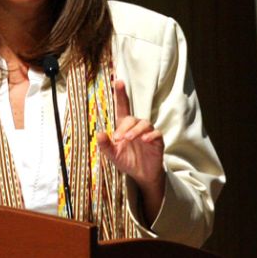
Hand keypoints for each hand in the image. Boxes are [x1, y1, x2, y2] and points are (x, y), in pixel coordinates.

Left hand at [96, 80, 165, 224]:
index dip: (121, 95)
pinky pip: (156, 133)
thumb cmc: (127, 161)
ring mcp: (148, 133)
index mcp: (124, 127)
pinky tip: (144, 141)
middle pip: (132, 118)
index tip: (118, 81)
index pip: (122, 108)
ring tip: (129, 139)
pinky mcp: (158, 141)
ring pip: (144, 124)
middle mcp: (137, 127)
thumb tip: (99, 134)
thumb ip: (106, 145)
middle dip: (125, 127)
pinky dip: (151, 135)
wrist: (142, 175)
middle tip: (119, 138)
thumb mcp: (113, 155)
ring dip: (136, 130)